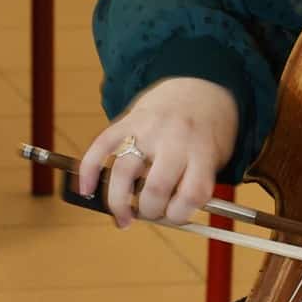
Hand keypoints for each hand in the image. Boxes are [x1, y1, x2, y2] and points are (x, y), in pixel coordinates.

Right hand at [80, 78, 239, 228]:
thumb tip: (162, 217)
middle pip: (154, 189)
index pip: (191, 195)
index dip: (179, 215)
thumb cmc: (208, 130)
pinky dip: (89, 170)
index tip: (174, 217)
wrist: (201, 84)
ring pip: (123, 173)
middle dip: (149, 212)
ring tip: (122, 216)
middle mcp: (175, 140)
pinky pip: (101, 146)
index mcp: (203, 152)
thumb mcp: (215, 157)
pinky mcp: (127, 120)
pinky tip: (85, 189)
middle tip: (149, 213)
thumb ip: (194, 184)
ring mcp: (148, 129)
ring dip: (119, 203)